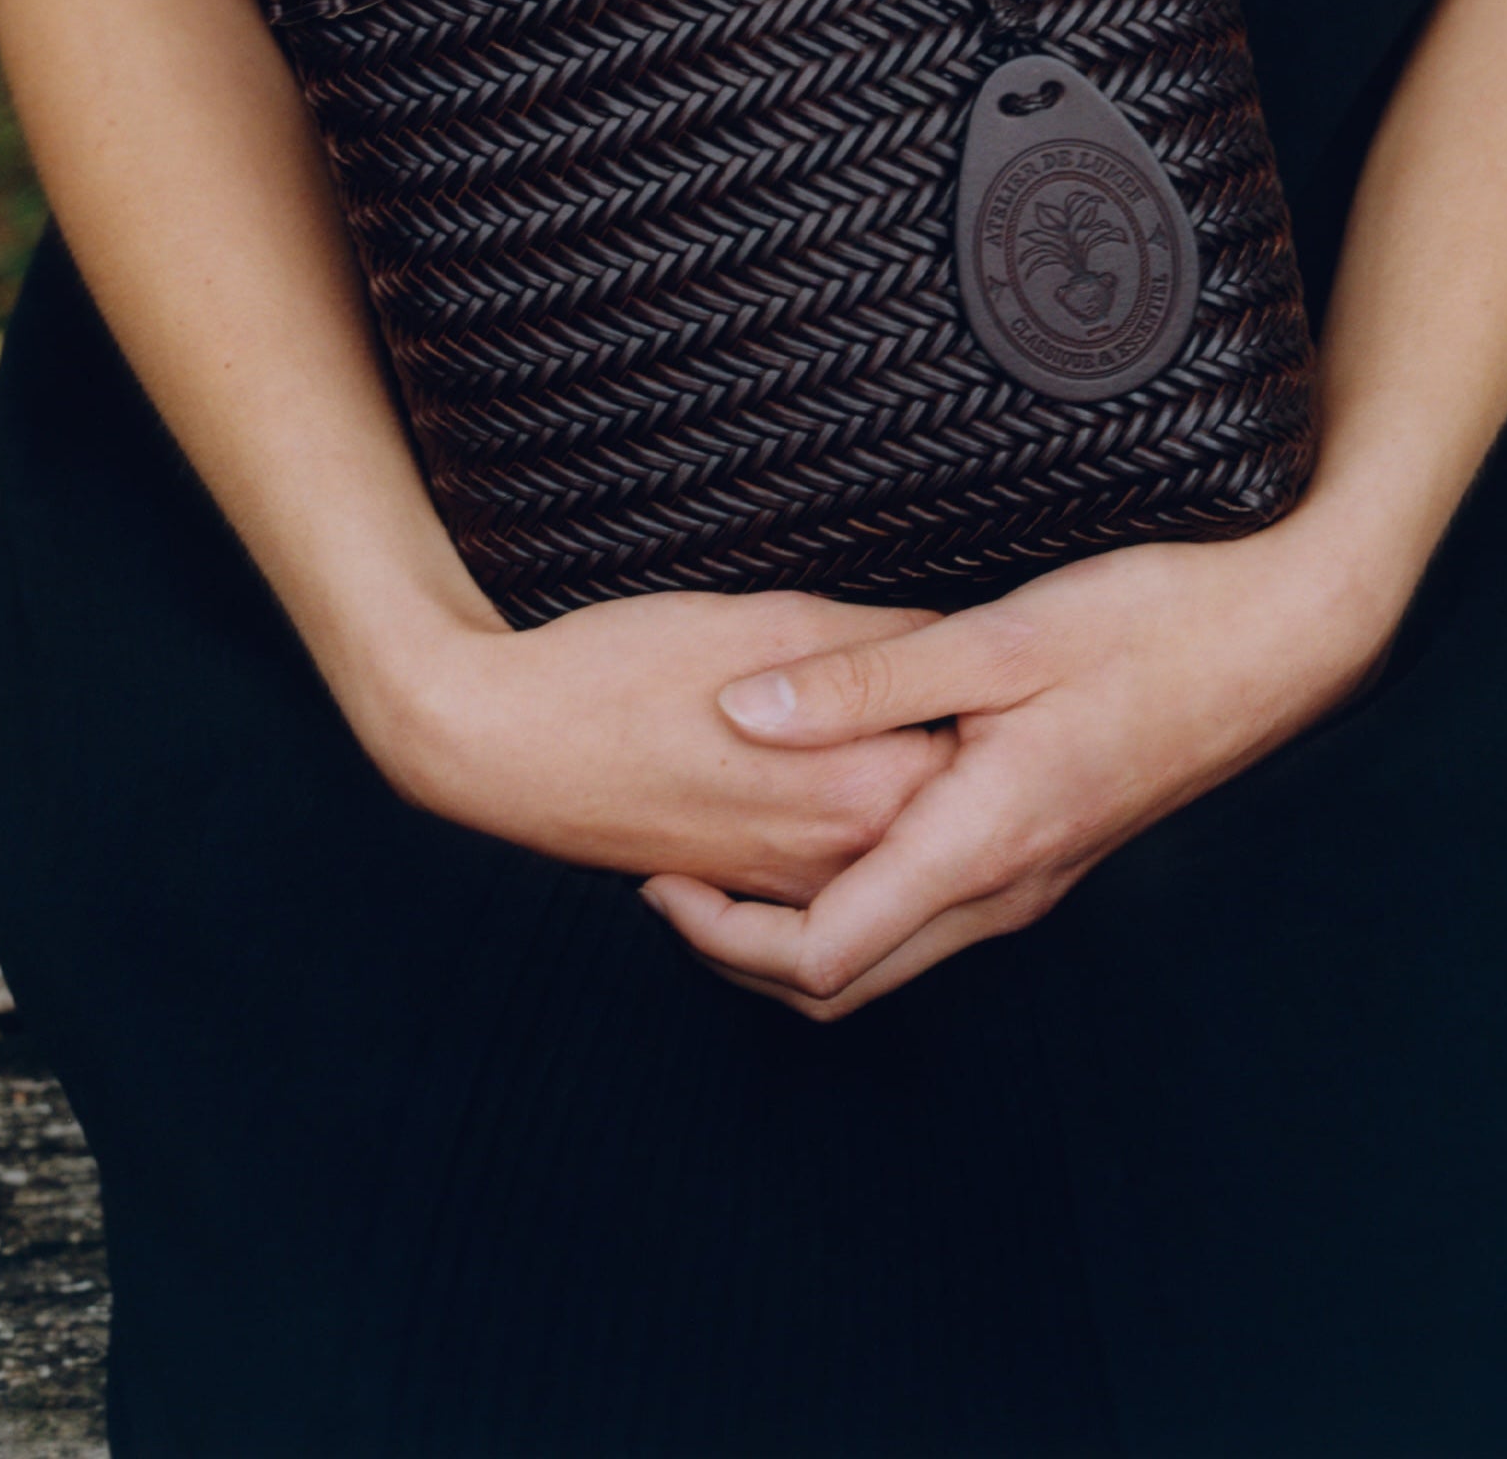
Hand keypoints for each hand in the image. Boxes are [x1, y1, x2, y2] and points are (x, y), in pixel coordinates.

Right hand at [358, 588, 955, 903]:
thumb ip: (880, 639)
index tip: (1001, 651)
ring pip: (898, 844)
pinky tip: (843, 761)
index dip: (997, 693)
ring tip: (912, 714)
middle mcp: (844, 855)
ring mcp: (795, 883)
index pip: (987, 746)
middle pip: (954, 801)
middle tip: (971, 674)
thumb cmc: (629, 667)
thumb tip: (961, 632)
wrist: (506, 747)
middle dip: (969, 742)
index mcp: (869, 784)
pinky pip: (837, 871)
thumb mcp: (771, 618)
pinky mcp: (750, 888)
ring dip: (916, 789)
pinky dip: (858, 828)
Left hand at [640, 505, 1413, 1015]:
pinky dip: (856, 891)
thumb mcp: (1001, 637)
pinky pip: (931, 911)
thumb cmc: (1154, 622)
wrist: (1284, 636)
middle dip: (735, 949)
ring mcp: (1034, 878)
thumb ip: (866, 683)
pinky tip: (823, 820)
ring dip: (794, 923)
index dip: (717, 931)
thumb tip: (743, 712)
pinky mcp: (1050, 848)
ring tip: (722, 850)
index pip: (819, 956)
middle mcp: (1006, 888)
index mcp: (981, 842)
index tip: (653, 867)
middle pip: (842, 981)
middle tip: (661, 875)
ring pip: (888, 953)